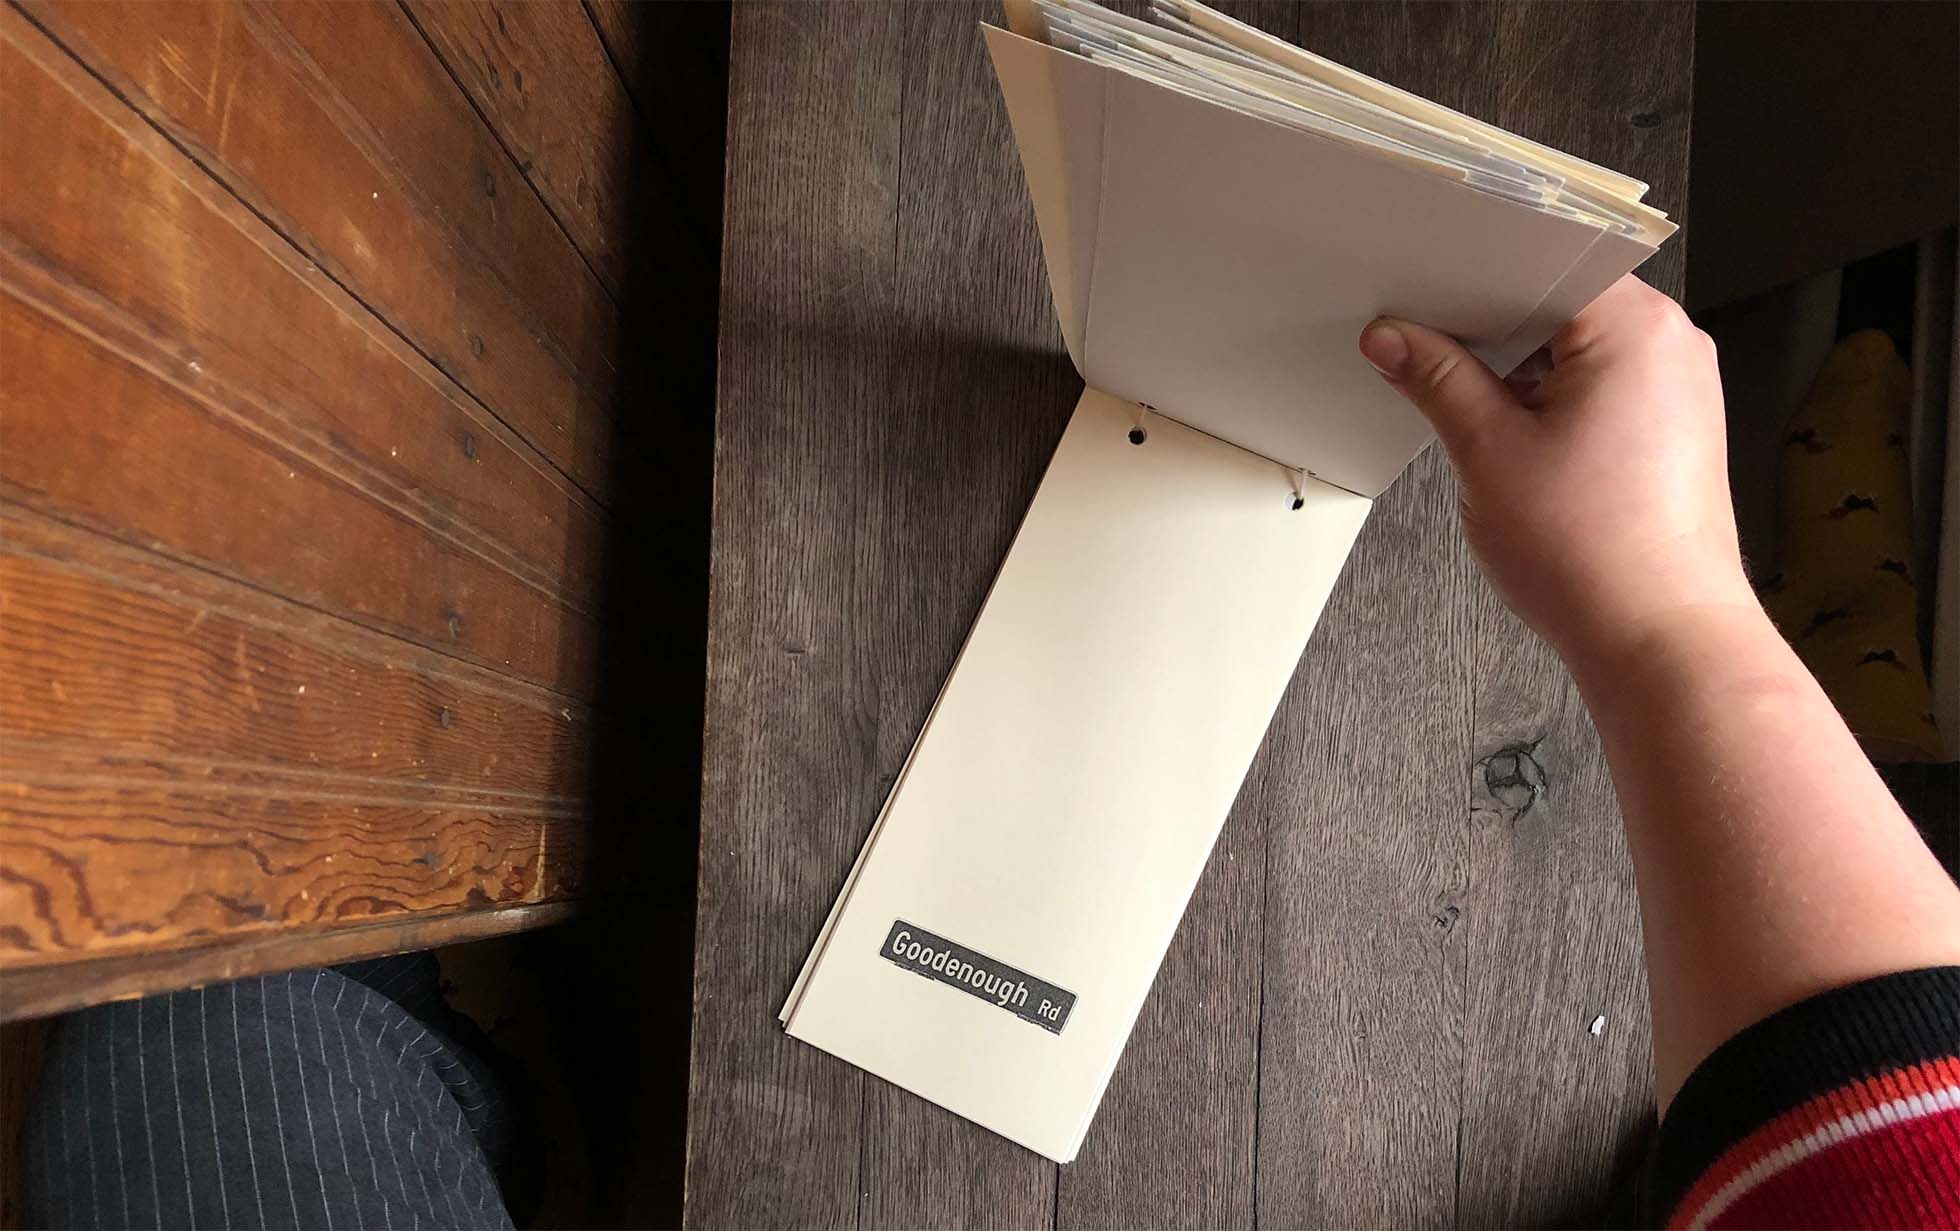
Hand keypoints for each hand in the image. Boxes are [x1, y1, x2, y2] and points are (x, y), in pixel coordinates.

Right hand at [1358, 275, 1755, 668]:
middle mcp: (1671, 346)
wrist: (1660, 640)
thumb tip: (1396, 340)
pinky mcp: (1672, 431)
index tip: (1419, 302)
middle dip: (1491, 332)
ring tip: (1479, 421)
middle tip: (1429, 359)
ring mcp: (1678, 390)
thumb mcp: (1488, 451)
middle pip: (1559, 303)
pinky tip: (1513, 444)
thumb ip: (1437, 380)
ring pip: (1576, 350)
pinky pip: (1600, 390)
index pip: (1541, 260)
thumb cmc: (1598, 554)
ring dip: (1520, 376)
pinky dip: (1551, 406)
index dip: (1471, 277)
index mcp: (1635, 326)